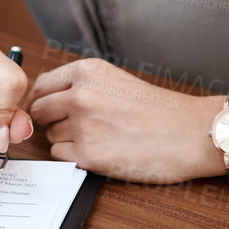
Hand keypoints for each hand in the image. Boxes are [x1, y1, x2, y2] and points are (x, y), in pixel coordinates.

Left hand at [27, 58, 219, 181]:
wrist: (190, 133)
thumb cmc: (159, 110)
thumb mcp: (116, 80)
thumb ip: (81, 85)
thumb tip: (47, 98)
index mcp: (87, 71)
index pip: (41, 85)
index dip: (42, 99)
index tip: (48, 109)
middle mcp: (80, 95)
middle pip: (39, 111)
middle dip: (51, 121)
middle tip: (74, 127)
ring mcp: (82, 126)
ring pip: (49, 135)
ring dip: (65, 139)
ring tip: (97, 138)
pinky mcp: (88, 156)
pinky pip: (60, 156)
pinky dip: (73, 157)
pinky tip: (99, 152)